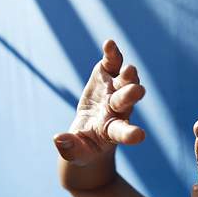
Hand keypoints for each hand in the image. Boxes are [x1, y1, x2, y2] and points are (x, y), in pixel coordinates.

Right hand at [52, 39, 145, 165]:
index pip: (122, 132)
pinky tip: (110, 44)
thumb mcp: (76, 152)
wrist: (89, 130)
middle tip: (138, 91)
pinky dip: (112, 54)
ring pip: (125, 81)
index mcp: (112, 131)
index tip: (139, 136)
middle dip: (130, 95)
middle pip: (125, 102)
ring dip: (128, 75)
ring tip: (130, 69)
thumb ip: (69, 148)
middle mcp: (118, 109)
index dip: (130, 134)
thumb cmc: (84, 146)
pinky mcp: (106, 75)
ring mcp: (114, 90)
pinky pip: (112, 63)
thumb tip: (58, 138)